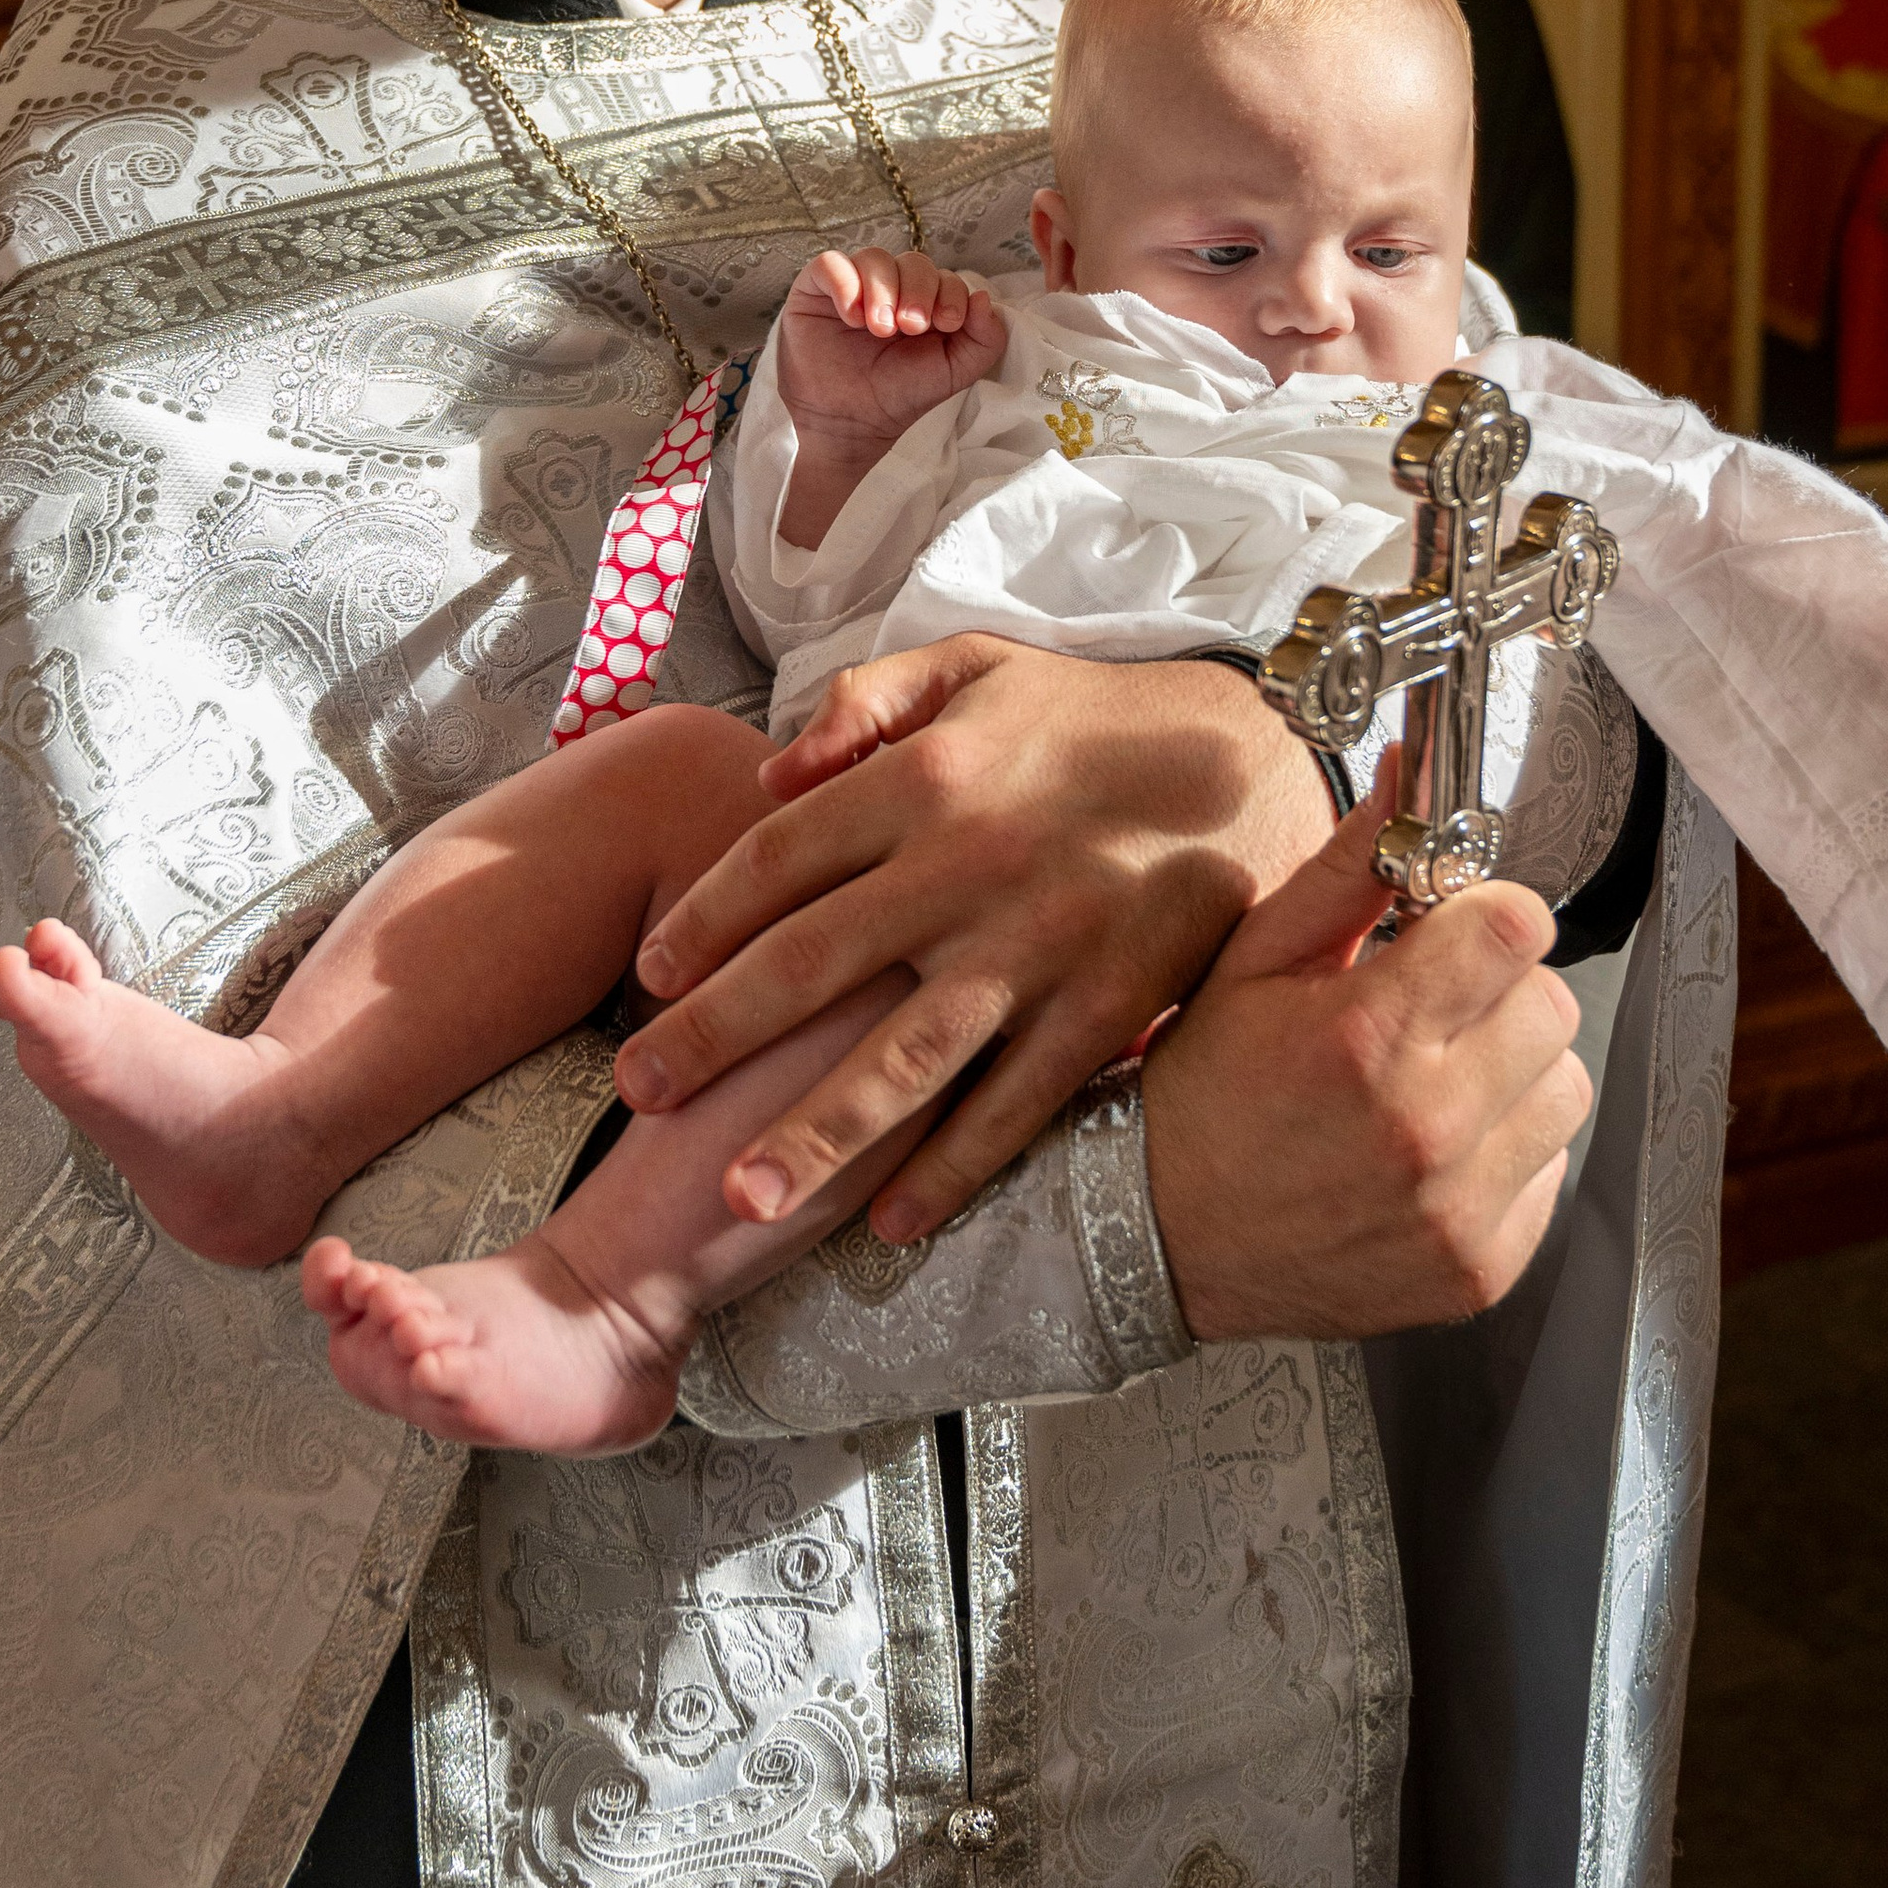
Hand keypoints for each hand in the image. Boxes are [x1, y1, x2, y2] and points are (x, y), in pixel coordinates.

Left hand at [616, 635, 1335, 1240]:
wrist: (1249, 761)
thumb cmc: (1087, 717)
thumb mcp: (972, 665)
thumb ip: (864, 701)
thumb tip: (768, 773)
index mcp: (927, 776)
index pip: (781, 856)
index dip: (705, 919)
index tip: (647, 976)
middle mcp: (970, 865)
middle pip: (815, 963)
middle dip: (715, 1036)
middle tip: (637, 1094)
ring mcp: (1040, 946)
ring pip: (907, 1055)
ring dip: (818, 1132)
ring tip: (738, 1199)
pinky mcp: (1108, 1007)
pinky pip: (1019, 1102)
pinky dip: (956, 1168)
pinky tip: (889, 1222)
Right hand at [774, 250, 1009, 549]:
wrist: (849, 423)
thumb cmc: (898, 394)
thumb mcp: (953, 372)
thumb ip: (984, 339)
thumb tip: (984, 297)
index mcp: (927, 302)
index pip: (946, 277)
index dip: (951, 294)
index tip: (946, 325)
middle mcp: (892, 287)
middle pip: (914, 262)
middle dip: (919, 291)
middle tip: (910, 328)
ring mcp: (854, 285)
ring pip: (875, 257)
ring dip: (884, 290)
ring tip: (880, 328)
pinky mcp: (816, 289)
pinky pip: (830, 265)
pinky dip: (846, 284)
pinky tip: (851, 316)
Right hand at [1144, 776, 1590, 1339]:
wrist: (1160, 1240)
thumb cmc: (1201, 1095)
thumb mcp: (1252, 963)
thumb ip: (1345, 872)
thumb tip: (1406, 784)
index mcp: (1367, 1035)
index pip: (1514, 929)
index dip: (1486, 915)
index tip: (1451, 931)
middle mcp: (1425, 1127)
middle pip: (1553, 1004)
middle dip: (1500, 990)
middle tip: (1430, 1010)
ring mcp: (1458, 1209)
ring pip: (1566, 1088)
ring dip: (1514, 1072)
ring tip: (1435, 1081)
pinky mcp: (1479, 1270)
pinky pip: (1551, 1172)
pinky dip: (1507, 1152)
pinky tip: (1435, 1150)